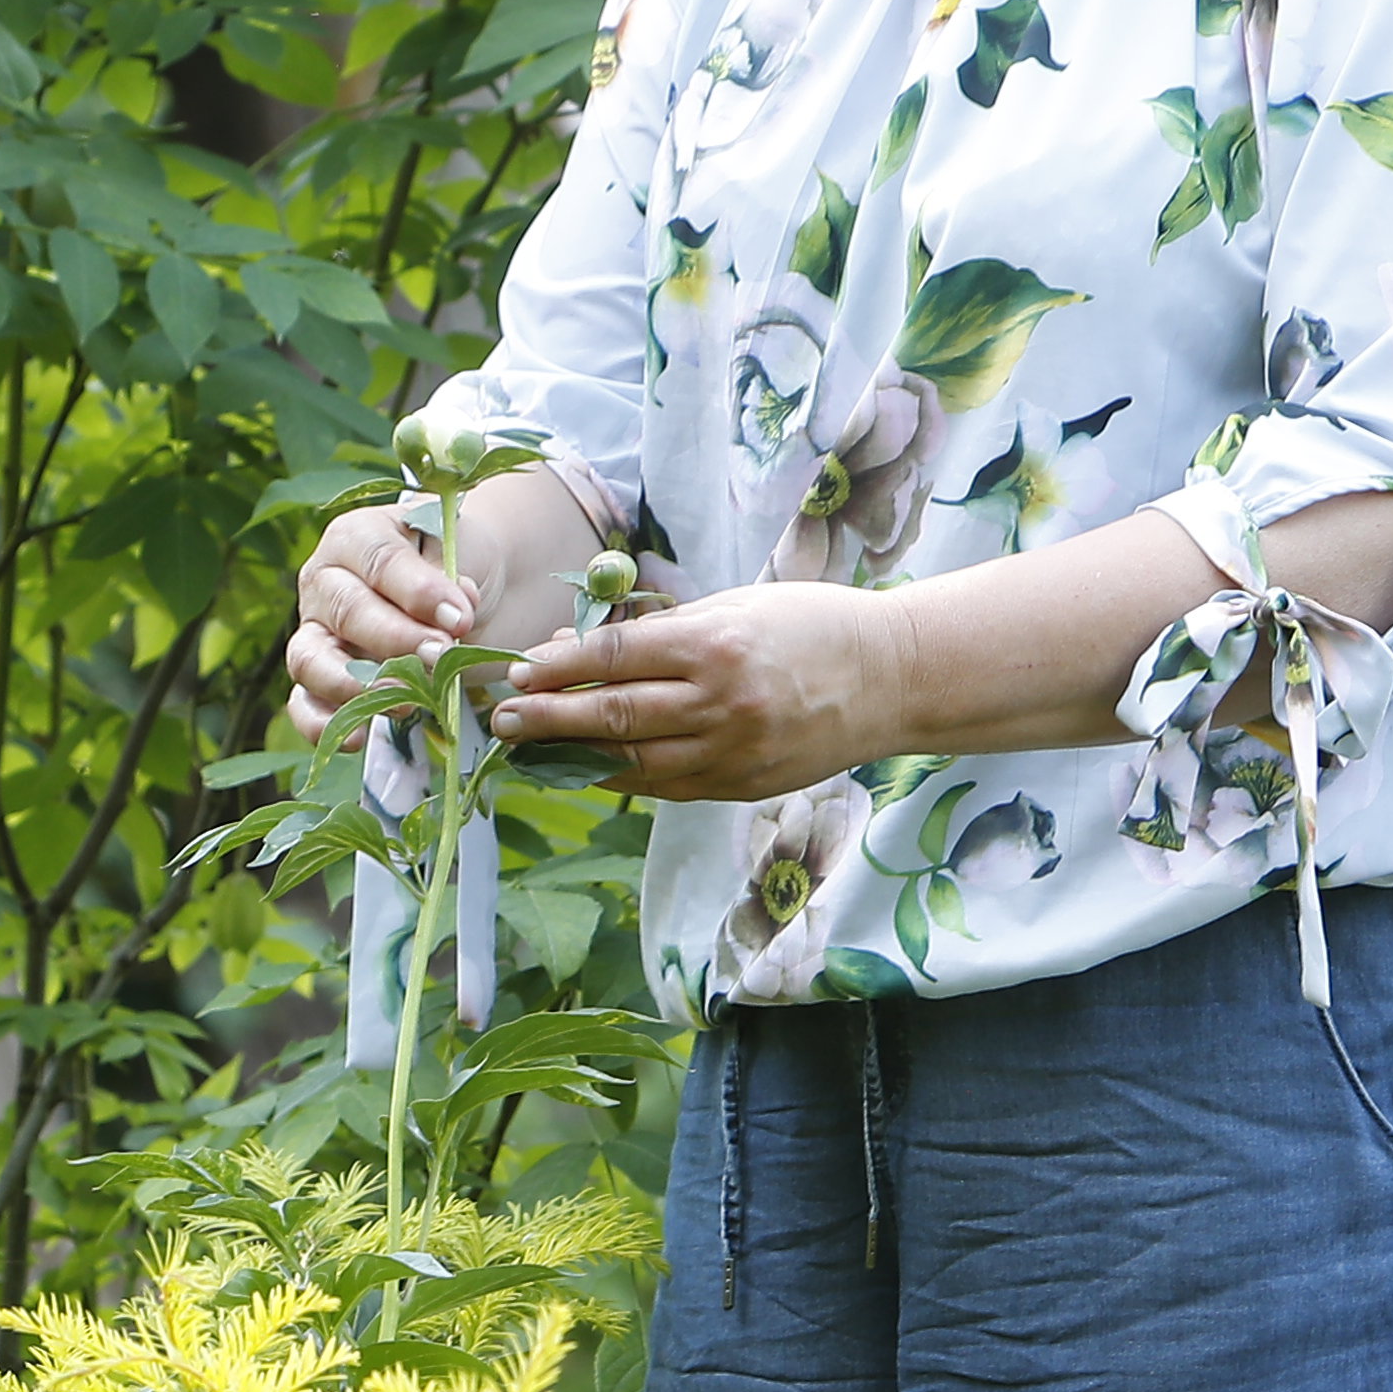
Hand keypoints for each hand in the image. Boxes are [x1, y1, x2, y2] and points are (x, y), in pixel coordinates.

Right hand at [283, 502, 481, 739]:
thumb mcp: (462, 553)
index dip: (417, 592)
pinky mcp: (316, 678)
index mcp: (356, 537)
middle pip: (348, 611)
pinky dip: (322, 724)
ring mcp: (315, 632)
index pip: (378, 561)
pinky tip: (359, 739)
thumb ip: (453, 579)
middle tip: (440, 657)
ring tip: (408, 701)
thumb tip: (452, 615)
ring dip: (358, 684)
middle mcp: (324, 582)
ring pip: (311, 658)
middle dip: (397, 640)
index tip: (459, 618)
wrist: (459, 599)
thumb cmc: (457, 562)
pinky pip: (304, 703)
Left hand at [485, 585, 908, 803]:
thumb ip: (661, 632)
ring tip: (529, 748)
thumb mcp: (736, 606)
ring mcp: (733, 751)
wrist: (891, 678)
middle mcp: (720, 702)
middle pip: (614, 716)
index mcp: (715, 645)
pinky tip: (586, 769)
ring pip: (634, 762)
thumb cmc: (809, 625)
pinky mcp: (742, 785)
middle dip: (548, 719)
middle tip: (502, 719)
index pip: (616, 658)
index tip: (517, 672)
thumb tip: (579, 650)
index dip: (559, 667)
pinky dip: (621, 778)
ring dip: (573, 757)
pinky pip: (666, 785)